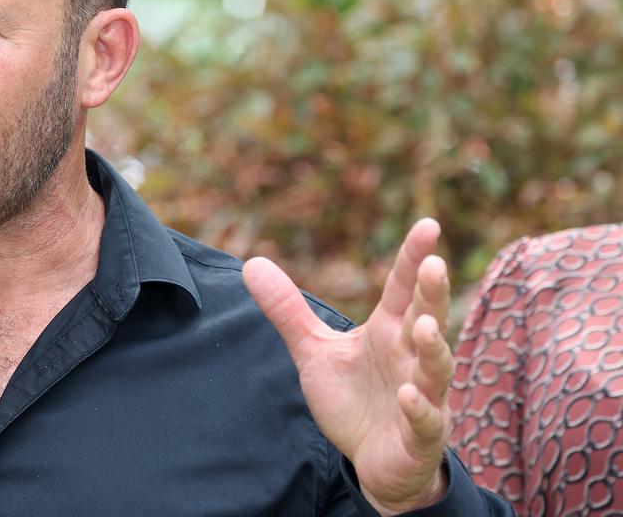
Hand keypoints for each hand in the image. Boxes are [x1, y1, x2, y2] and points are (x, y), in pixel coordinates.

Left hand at [243, 218, 451, 515]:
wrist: (374, 462)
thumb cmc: (353, 400)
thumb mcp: (314, 351)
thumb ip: (288, 311)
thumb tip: (252, 262)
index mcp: (388, 332)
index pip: (404, 289)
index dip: (414, 258)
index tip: (428, 224)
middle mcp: (410, 357)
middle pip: (427, 318)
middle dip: (433, 293)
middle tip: (435, 264)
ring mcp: (424, 396)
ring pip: (435, 368)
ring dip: (432, 348)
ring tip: (422, 327)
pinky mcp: (420, 435)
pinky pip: (425, 419)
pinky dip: (419, 407)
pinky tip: (408, 395)